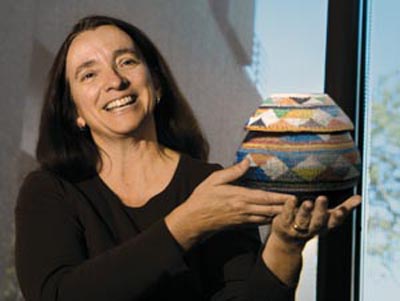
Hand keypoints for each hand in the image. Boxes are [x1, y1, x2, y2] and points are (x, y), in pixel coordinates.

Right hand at [165, 159, 294, 249]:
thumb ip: (233, 172)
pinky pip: (260, 223)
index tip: (296, 196)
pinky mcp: (241, 225)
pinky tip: (275, 216)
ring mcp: (244, 220)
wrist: (193, 220)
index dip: (283, 198)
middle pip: (272, 210)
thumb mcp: (214, 180)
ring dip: (282, 215)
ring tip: (294, 211)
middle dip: (288, 208)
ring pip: (268, 218)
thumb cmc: (202, 198)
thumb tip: (247, 161)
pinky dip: (271, 220)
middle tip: (302, 205)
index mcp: (240, 197)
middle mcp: (245, 210)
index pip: (267, 198)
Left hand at [271, 194, 361, 248]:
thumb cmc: (311, 224)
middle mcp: (311, 228)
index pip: (333, 223)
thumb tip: (360, 198)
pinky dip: (289, 207)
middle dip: (320, 211)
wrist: (288, 241)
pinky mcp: (283, 224)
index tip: (341, 210)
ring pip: (302, 220)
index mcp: (324, 226)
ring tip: (308, 202)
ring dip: (305, 211)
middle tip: (322, 198)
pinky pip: (286, 215)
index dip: (337, 217)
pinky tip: (292, 198)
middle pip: (317, 221)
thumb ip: (344, 208)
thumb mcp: (327, 218)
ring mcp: (297, 227)